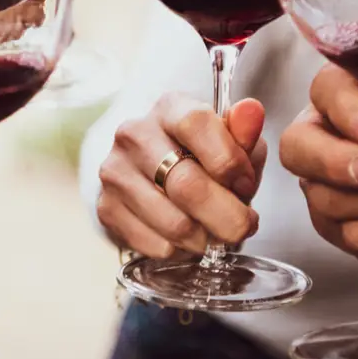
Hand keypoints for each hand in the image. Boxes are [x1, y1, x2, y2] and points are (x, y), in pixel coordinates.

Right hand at [97, 93, 264, 257]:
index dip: (229, 160)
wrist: (155, 176)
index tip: (246, 183)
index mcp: (168, 108)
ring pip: (174, 222)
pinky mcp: (106, 207)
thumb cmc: (202, 157)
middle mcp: (134, 134)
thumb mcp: (230, 142)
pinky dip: (181, 251)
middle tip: (244, 226)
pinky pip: (156, 245)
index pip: (196, 124)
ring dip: (206, 238)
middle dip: (228, 216)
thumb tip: (251, 112)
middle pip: (187, 184)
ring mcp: (115, 171)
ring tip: (214, 232)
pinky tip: (186, 238)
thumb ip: (243, 133)